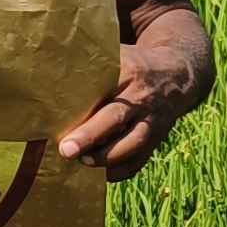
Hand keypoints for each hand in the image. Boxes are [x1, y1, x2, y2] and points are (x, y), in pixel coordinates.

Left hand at [58, 24, 212, 181]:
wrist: (178, 74)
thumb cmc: (133, 62)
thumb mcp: (118, 51)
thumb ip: (90, 55)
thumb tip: (47, 58)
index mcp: (129, 70)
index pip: (105, 85)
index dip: (84, 98)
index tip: (58, 110)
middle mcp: (141, 96)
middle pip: (116, 117)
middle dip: (90, 135)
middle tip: (66, 149)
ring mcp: (153, 120)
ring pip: (132, 143)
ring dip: (107, 157)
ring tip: (83, 163)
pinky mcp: (157, 138)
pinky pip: (141, 159)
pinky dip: (122, 170)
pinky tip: (103, 175)